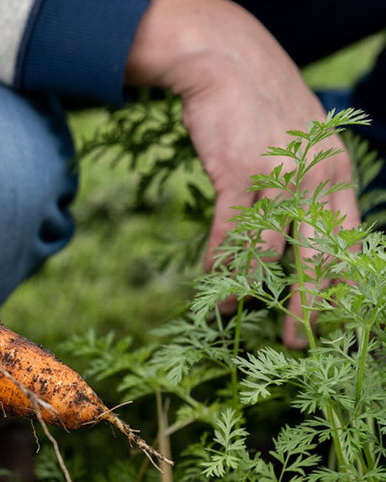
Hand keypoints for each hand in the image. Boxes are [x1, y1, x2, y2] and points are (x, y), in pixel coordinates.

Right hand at [127, 0, 360, 347]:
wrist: (226, 64)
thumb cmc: (259, 110)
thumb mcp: (299, 147)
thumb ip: (305, 187)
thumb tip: (295, 237)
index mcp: (336, 176)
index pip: (347, 242)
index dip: (340, 286)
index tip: (333, 321)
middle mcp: (316, 178)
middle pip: (320, 254)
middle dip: (310, 302)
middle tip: (300, 340)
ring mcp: (279, 176)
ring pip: (271, 248)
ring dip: (252, 287)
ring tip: (235, 316)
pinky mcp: (241, 172)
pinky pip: (231, 230)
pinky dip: (220, 260)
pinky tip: (212, 282)